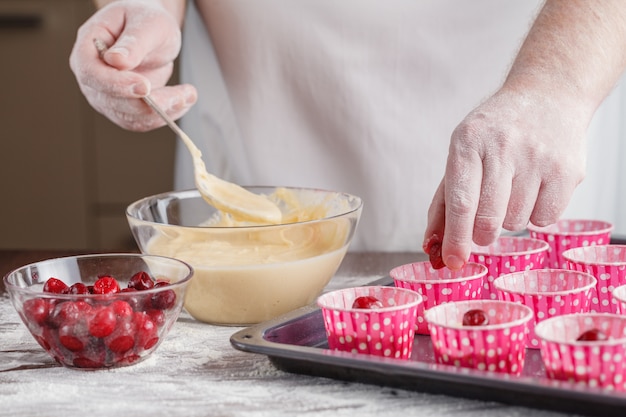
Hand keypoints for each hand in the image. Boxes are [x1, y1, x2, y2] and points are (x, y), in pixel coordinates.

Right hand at [69, 0, 196, 130]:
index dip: (115, 84)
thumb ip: (133, 42)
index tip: (145, 86)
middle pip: (112, 102)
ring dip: (163, 112)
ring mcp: (107, 96)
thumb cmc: (144, 19)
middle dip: (149, 104)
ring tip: (188, 95)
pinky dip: (166, 115)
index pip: (91, 73)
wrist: (151, 31)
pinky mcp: (125, 108)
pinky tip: (184, 100)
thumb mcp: (146, 23)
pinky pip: (144, 121)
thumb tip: (116, 61)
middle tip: (181, 96)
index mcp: (88, 49)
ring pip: (130, 117)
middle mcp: (93, 78)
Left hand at [424, 87, 587, 269]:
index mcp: (468, 142)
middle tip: (483, 226)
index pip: (460, 202)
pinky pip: (545, 219)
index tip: (453, 261)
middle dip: (481, 235)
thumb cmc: (495, 133)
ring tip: (512, 188)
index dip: (455, 238)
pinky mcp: (567, 170)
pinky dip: (535, 214)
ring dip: (509, 218)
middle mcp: (503, 147)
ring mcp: (539, 158)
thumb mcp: (461, 155)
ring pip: (516, 222)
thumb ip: (444, 203)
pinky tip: (534, 188)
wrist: (548, 95)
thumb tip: (433, 246)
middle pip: (488, 219)